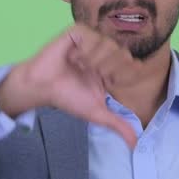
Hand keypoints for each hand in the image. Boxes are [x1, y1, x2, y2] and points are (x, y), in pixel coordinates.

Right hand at [0, 23, 141, 149]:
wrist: (42, 87)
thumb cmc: (67, 98)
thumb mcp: (97, 113)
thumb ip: (118, 125)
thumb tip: (136, 146)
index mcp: (113, 68)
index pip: (133, 66)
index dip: (122, 76)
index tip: (107, 83)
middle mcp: (105, 51)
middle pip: (124, 54)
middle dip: (108, 69)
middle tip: (93, 75)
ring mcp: (93, 40)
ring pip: (109, 44)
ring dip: (94, 61)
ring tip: (80, 66)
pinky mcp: (78, 32)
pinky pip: (92, 36)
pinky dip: (84, 50)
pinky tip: (74, 57)